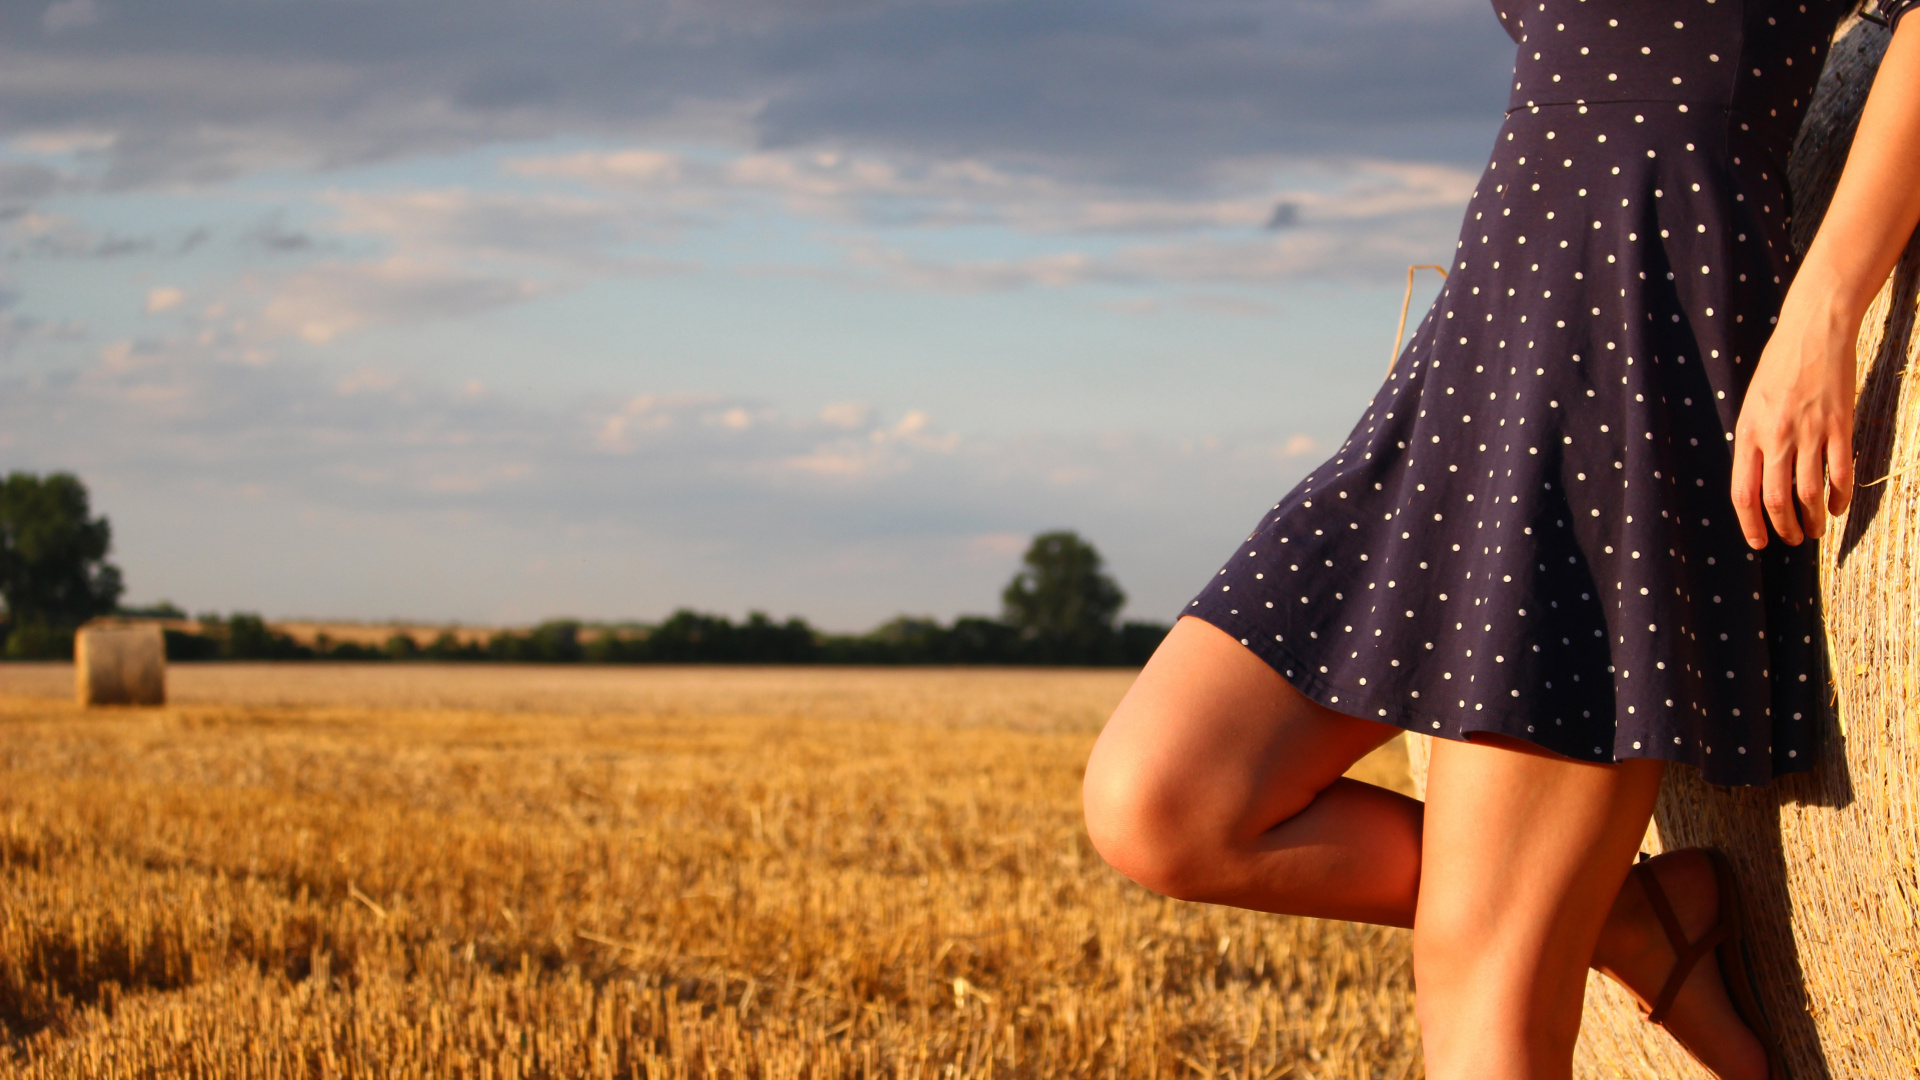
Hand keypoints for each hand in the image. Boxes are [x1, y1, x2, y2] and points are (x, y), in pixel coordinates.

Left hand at [1730, 289, 1858, 548]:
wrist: (1813, 331)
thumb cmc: (1778, 366)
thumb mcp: (1752, 404)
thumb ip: (1753, 441)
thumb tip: (1756, 478)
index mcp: (1748, 433)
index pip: (1743, 493)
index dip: (1750, 524)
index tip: (1759, 543)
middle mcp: (1776, 438)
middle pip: (1776, 500)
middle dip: (1783, 528)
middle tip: (1792, 540)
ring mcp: (1810, 433)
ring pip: (1809, 493)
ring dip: (1812, 520)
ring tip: (1815, 532)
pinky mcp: (1840, 426)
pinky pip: (1840, 473)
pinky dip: (1839, 498)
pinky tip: (1837, 509)